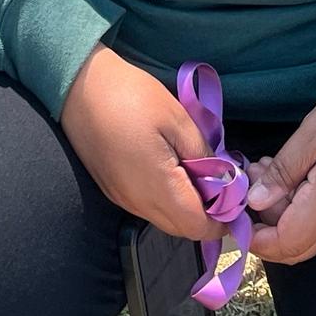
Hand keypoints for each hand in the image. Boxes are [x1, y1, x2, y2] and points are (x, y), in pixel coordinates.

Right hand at [60, 46, 222, 241]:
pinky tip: (172, 169)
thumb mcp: (178, 119)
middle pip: (181, 229)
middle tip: (221, 183)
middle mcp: (136, 202)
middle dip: (206, 215)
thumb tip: (222, 179)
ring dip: (185, 207)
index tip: (236, 197)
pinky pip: (146, 207)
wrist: (79, 86)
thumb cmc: (131, 96)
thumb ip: (204, 155)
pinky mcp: (111, 188)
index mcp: (156, 187)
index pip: (197, 228)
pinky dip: (167, 199)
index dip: (222, 220)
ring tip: (198, 172)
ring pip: (163, 219)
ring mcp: (121, 197)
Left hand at [241, 81, 315, 265]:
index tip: (235, 214)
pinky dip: (291, 202)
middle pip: (295, 248)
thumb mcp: (310, 137)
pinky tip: (281, 170)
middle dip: (264, 229)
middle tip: (250, 189)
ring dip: (276, 210)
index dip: (257, 239)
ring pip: (303, 233)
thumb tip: (256, 203)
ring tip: (264, 169)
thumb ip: (282, 174)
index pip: (286, 244)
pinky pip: (314, 216)